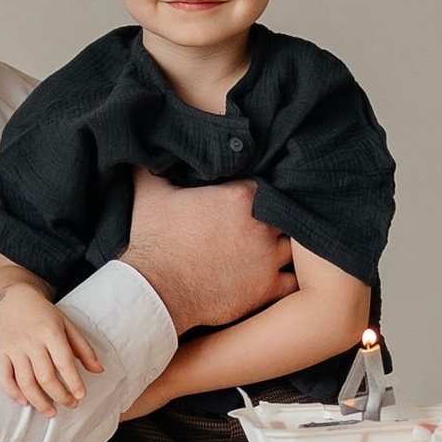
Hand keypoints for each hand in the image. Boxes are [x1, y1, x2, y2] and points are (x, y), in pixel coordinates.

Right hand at [0, 284, 103, 410]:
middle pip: (45, 376)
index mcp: (50, 331)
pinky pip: (4, 378)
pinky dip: (13, 393)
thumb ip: (83, 349)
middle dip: (60, 395)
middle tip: (70, 405)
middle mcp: (30, 340)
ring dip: (39, 401)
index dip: (73, 382)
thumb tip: (98, 370)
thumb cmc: (44, 316)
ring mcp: (13, 348)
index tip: (81, 396)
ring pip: (25, 382)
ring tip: (51, 412)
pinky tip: (25, 402)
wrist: (14, 301)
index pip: (64, 362)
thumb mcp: (68, 326)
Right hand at [121, 169, 294, 335]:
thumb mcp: (149, 194)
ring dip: (282, 248)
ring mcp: (268, 258)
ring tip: (269, 250)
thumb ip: (155, 168)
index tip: (250, 201)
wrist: (155, 290)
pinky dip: (287, 279)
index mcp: (240, 196)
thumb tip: (148, 151)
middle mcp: (261, 225)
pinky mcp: (266, 289)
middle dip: (273, 218)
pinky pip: (293, 282)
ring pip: (293, 247)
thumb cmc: (153, 241)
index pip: (266, 185)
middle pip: (284, 214)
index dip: (260, 193)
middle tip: (259, 226)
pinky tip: (277, 277)